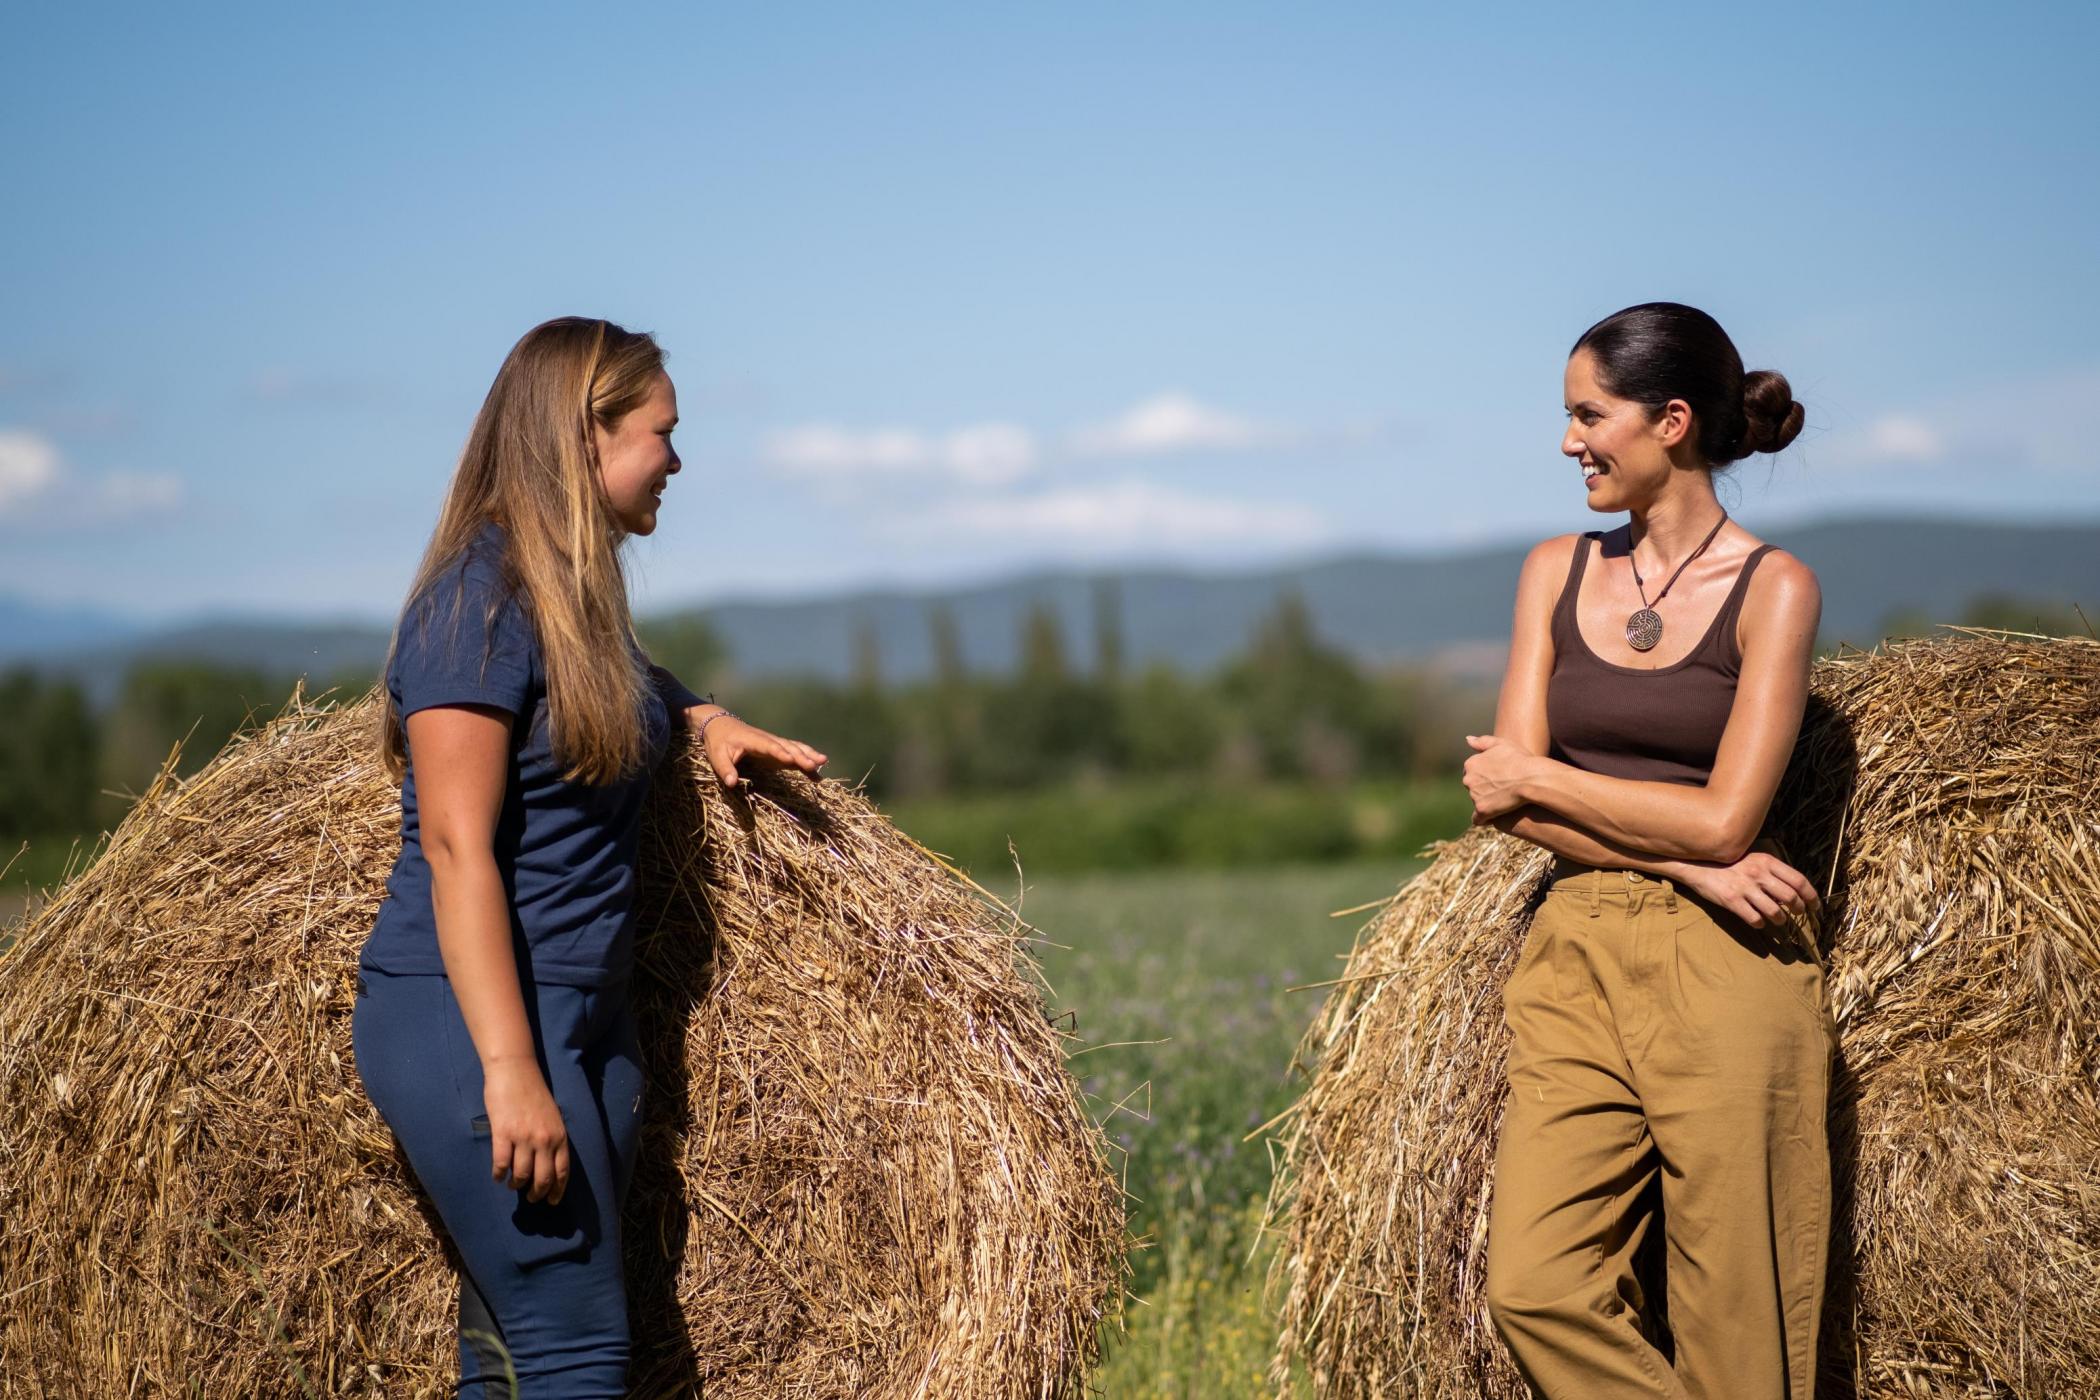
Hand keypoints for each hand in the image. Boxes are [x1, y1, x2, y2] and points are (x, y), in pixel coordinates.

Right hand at [482, 1058, 569, 1203]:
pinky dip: (498, 1174)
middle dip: (536, 1193)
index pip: (562, 1172)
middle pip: (543, 1179)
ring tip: (512, 1184)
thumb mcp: (553, 1117)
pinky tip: (497, 1176)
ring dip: (515, 1184)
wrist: (515, 1071)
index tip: (552, 1201)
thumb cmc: (534, 1093)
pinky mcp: (503, 1134)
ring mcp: (524, 1138)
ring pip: (521, 1175)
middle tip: (531, 1197)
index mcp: (560, 1136)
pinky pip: (500, 1164)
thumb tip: (546, 1163)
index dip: (557, 1191)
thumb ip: (552, 1139)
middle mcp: (545, 1140)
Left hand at [696, 712, 827, 789]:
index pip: (768, 746)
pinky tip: (818, 768)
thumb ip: (725, 769)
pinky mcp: (776, 750)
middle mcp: (767, 740)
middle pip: (787, 747)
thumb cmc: (718, 741)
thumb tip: (732, 784)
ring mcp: (774, 744)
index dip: (780, 753)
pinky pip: (794, 753)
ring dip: (808, 754)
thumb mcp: (716, 755)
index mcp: (753, 740)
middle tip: (814, 764)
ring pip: (794, 748)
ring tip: (823, 762)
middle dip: (801, 755)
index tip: (791, 760)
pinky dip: (806, 759)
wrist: (721, 725)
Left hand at [1462, 734, 1535, 821]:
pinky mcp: (1482, 810)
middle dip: (1483, 789)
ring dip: (1486, 802)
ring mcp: (1474, 796)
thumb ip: (1483, 742)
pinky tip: (1494, 818)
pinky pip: (1478, 819)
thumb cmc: (1521, 759)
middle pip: (1472, 787)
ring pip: (1477, 801)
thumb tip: (1468, 740)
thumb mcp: (1502, 744)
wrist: (1533, 779)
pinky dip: (1485, 819)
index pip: (1472, 772)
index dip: (1485, 775)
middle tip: (1501, 790)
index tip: (1497, 778)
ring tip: (1504, 802)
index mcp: (1471, 764)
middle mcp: (1468, 780)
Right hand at [1676, 850, 1821, 929]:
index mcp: (1767, 861)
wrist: (1697, 865)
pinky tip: (1758, 921)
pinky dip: (1760, 923)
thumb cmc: (1729, 863)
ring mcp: (1745, 887)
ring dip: (1780, 920)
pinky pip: (1755, 919)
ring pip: (1775, 912)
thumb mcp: (1753, 858)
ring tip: (1778, 920)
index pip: (1799, 880)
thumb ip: (1772, 871)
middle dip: (1798, 910)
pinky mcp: (1732, 901)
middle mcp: (1758, 873)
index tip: (1815, 906)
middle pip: (1790, 897)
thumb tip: (1792, 890)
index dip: (1811, 896)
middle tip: (1797, 914)